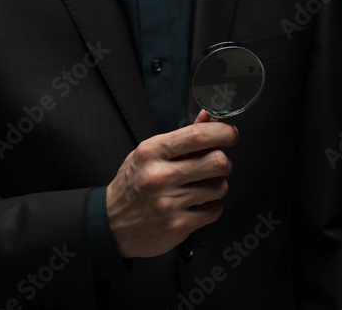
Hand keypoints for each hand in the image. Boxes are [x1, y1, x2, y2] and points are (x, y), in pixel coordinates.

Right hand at [106, 110, 238, 257]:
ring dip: (216, 186)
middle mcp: (159, 176)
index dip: (223, 132)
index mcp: (152, 152)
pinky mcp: (177, 225)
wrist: (111, 224)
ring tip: (198, 188)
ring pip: (220, 186)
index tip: (230, 135)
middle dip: (223, 162)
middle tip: (213, 166)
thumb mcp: (150, 153)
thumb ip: (183, 137)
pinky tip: (195, 205)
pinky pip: (215, 210)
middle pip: (218, 161)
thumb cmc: (134, 184)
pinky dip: (210, 207)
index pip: (198, 135)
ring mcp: (168, 202)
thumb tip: (209, 116)